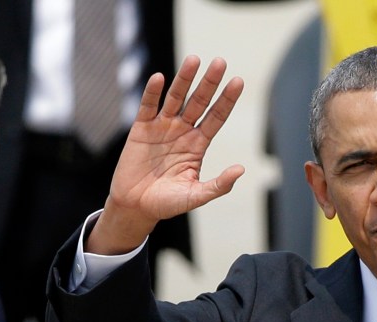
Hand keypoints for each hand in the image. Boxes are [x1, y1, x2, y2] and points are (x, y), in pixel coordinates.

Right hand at [88, 56, 244, 254]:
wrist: (136, 207)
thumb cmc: (168, 203)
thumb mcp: (196, 195)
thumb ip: (218, 185)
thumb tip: (241, 170)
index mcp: (198, 144)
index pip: (216, 117)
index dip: (227, 100)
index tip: (238, 81)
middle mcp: (183, 131)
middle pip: (199, 102)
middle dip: (210, 83)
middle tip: (221, 62)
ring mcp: (162, 127)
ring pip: (176, 98)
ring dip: (184, 80)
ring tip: (194, 60)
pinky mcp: (141, 128)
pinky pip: (148, 107)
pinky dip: (152, 93)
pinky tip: (159, 78)